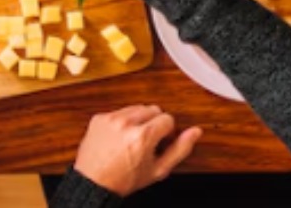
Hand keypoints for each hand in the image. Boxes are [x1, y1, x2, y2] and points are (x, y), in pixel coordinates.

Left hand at [74, 105, 201, 196]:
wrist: (95, 182)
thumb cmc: (125, 179)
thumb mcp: (158, 170)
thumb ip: (180, 149)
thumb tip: (195, 132)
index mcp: (143, 136)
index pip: (167, 118)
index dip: (166, 131)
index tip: (161, 141)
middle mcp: (126, 123)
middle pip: (153, 109)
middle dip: (154, 123)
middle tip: (148, 141)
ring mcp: (111, 119)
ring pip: (136, 107)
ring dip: (139, 119)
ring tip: (133, 139)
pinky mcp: (99, 117)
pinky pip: (119, 111)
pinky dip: (122, 120)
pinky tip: (120, 137)